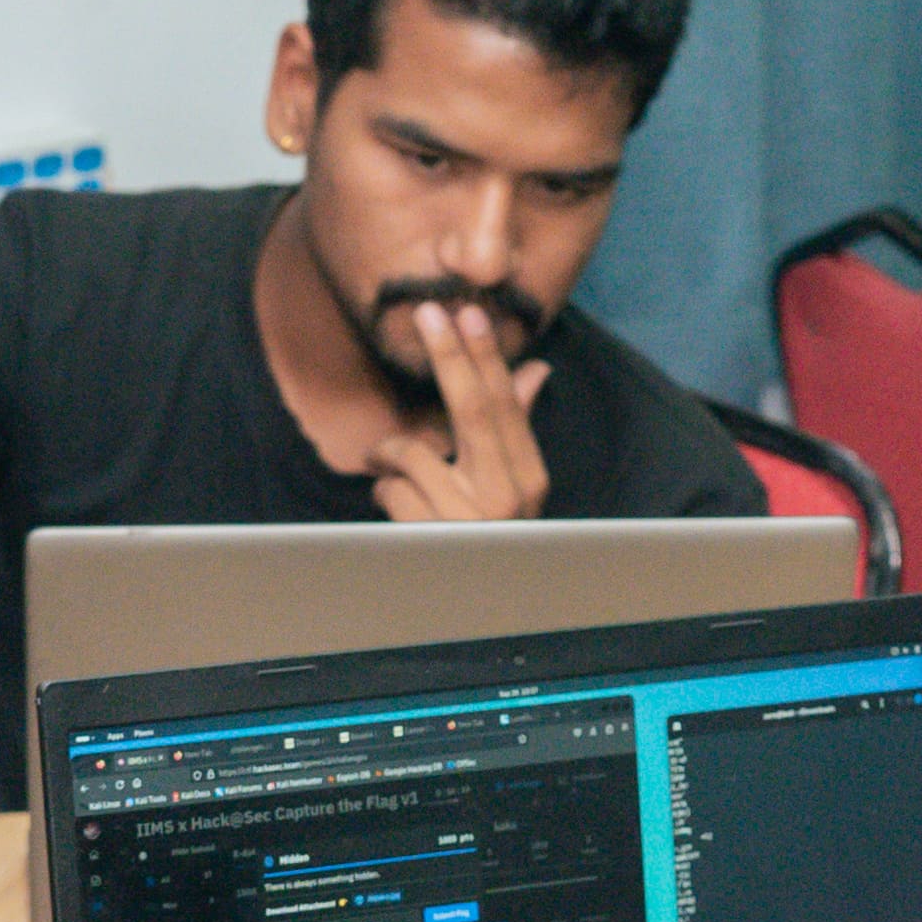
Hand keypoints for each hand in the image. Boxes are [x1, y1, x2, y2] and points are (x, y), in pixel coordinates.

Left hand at [363, 300, 558, 521]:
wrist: (474, 610)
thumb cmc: (489, 537)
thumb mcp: (512, 486)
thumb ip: (516, 427)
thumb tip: (536, 370)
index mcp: (529, 479)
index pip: (505, 405)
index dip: (484, 355)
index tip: (466, 312)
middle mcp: (506, 499)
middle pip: (473, 410)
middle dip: (449, 356)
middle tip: (427, 313)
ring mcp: (467, 521)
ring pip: (414, 453)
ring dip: (391, 456)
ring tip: (389, 469)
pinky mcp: (428, 538)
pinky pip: (390, 491)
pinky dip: (384, 494)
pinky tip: (395, 507)